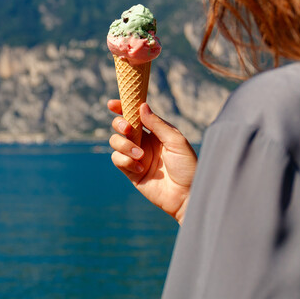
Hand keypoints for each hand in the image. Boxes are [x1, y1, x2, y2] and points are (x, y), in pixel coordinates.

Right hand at [107, 101, 196, 222]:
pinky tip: (140, 168)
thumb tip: (141, 106)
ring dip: (125, 145)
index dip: (123, 107)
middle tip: (128, 129)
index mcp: (156, 132)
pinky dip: (126, 161)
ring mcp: (135, 156)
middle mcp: (144, 142)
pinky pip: (117, 159)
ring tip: (141, 155)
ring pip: (115, 142)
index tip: (112, 104)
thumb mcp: (176, 141)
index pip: (136, 116)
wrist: (186, 195)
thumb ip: (158, 124)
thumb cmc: (187, 167)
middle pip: (121, 126)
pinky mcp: (130, 171)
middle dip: (120, 124)